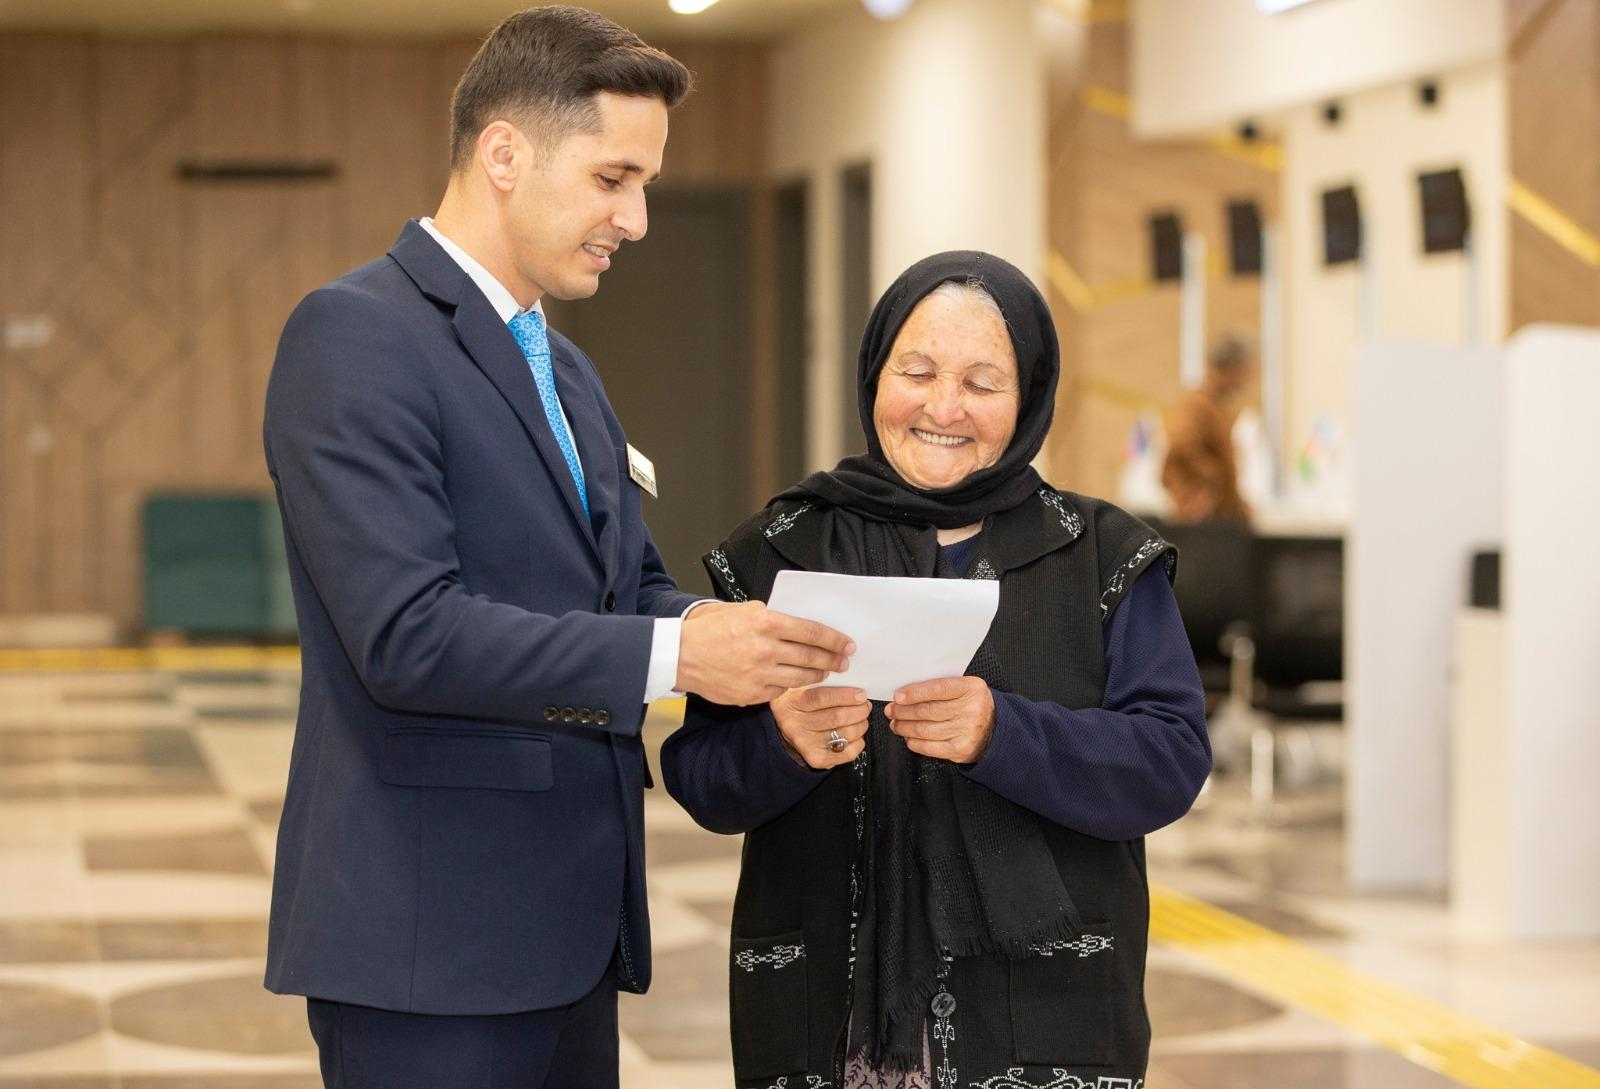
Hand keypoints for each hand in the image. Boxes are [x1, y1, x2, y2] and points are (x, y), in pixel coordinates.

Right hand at [677, 601, 854, 706]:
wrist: (679, 655)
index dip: (834, 639)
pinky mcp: (751, 694)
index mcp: (765, 622)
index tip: (847, 644)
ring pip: (801, 678)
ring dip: (817, 675)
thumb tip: (799, 624)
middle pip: (812, 657)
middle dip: (833, 659)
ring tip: (825, 671)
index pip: (812, 631)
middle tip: (844, 661)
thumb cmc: (709, 629)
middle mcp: (765, 649)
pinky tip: (796, 682)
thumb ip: (771, 617)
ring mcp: (759, 674)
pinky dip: (790, 687)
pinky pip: (780, 692)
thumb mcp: (741, 610)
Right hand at [771, 686, 870, 769]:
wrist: (788, 726)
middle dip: (859, 711)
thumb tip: (854, 682)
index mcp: (791, 702)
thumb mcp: (803, 686)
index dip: (845, 696)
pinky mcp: (816, 759)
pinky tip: (856, 734)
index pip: (820, 698)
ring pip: (845, 734)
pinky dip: (859, 742)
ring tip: (861, 717)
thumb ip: (823, 682)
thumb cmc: (801, 702)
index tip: (861, 694)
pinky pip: (847, 752)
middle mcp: (795, 725)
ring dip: (861, 724)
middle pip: (836, 718)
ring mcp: (805, 744)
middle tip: (865, 705)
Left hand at [886, 676, 994, 763]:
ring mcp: (966, 731)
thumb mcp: (964, 688)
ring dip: (905, 727)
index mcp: (971, 688)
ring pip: (925, 730)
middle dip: (904, 712)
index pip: (937, 689)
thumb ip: (940, 687)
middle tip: (892, 711)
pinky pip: (930, 748)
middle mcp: (970, 709)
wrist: (995, 729)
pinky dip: (915, 743)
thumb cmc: (972, 705)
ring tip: (896, 724)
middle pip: (928, 711)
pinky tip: (908, 738)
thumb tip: (905, 693)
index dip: (914, 693)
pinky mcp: (960, 749)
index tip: (897, 696)